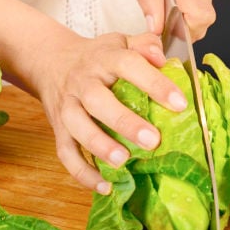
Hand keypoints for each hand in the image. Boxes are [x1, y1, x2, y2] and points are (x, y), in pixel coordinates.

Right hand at [33, 32, 187, 194]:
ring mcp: (67, 107)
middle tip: (153, 140)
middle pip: (98, 101)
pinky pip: (66, 153)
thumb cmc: (97, 57)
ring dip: (99, 146)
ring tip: (123, 162)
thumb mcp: (119, 42)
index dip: (154, 83)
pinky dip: (82, 173)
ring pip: (78, 127)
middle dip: (125, 122)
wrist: (50, 61)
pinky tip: (105, 186)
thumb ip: (144, 45)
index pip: (129, 65)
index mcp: (104, 58)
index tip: (179, 103)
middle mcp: (82, 82)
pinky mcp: (58, 129)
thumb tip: (161, 57)